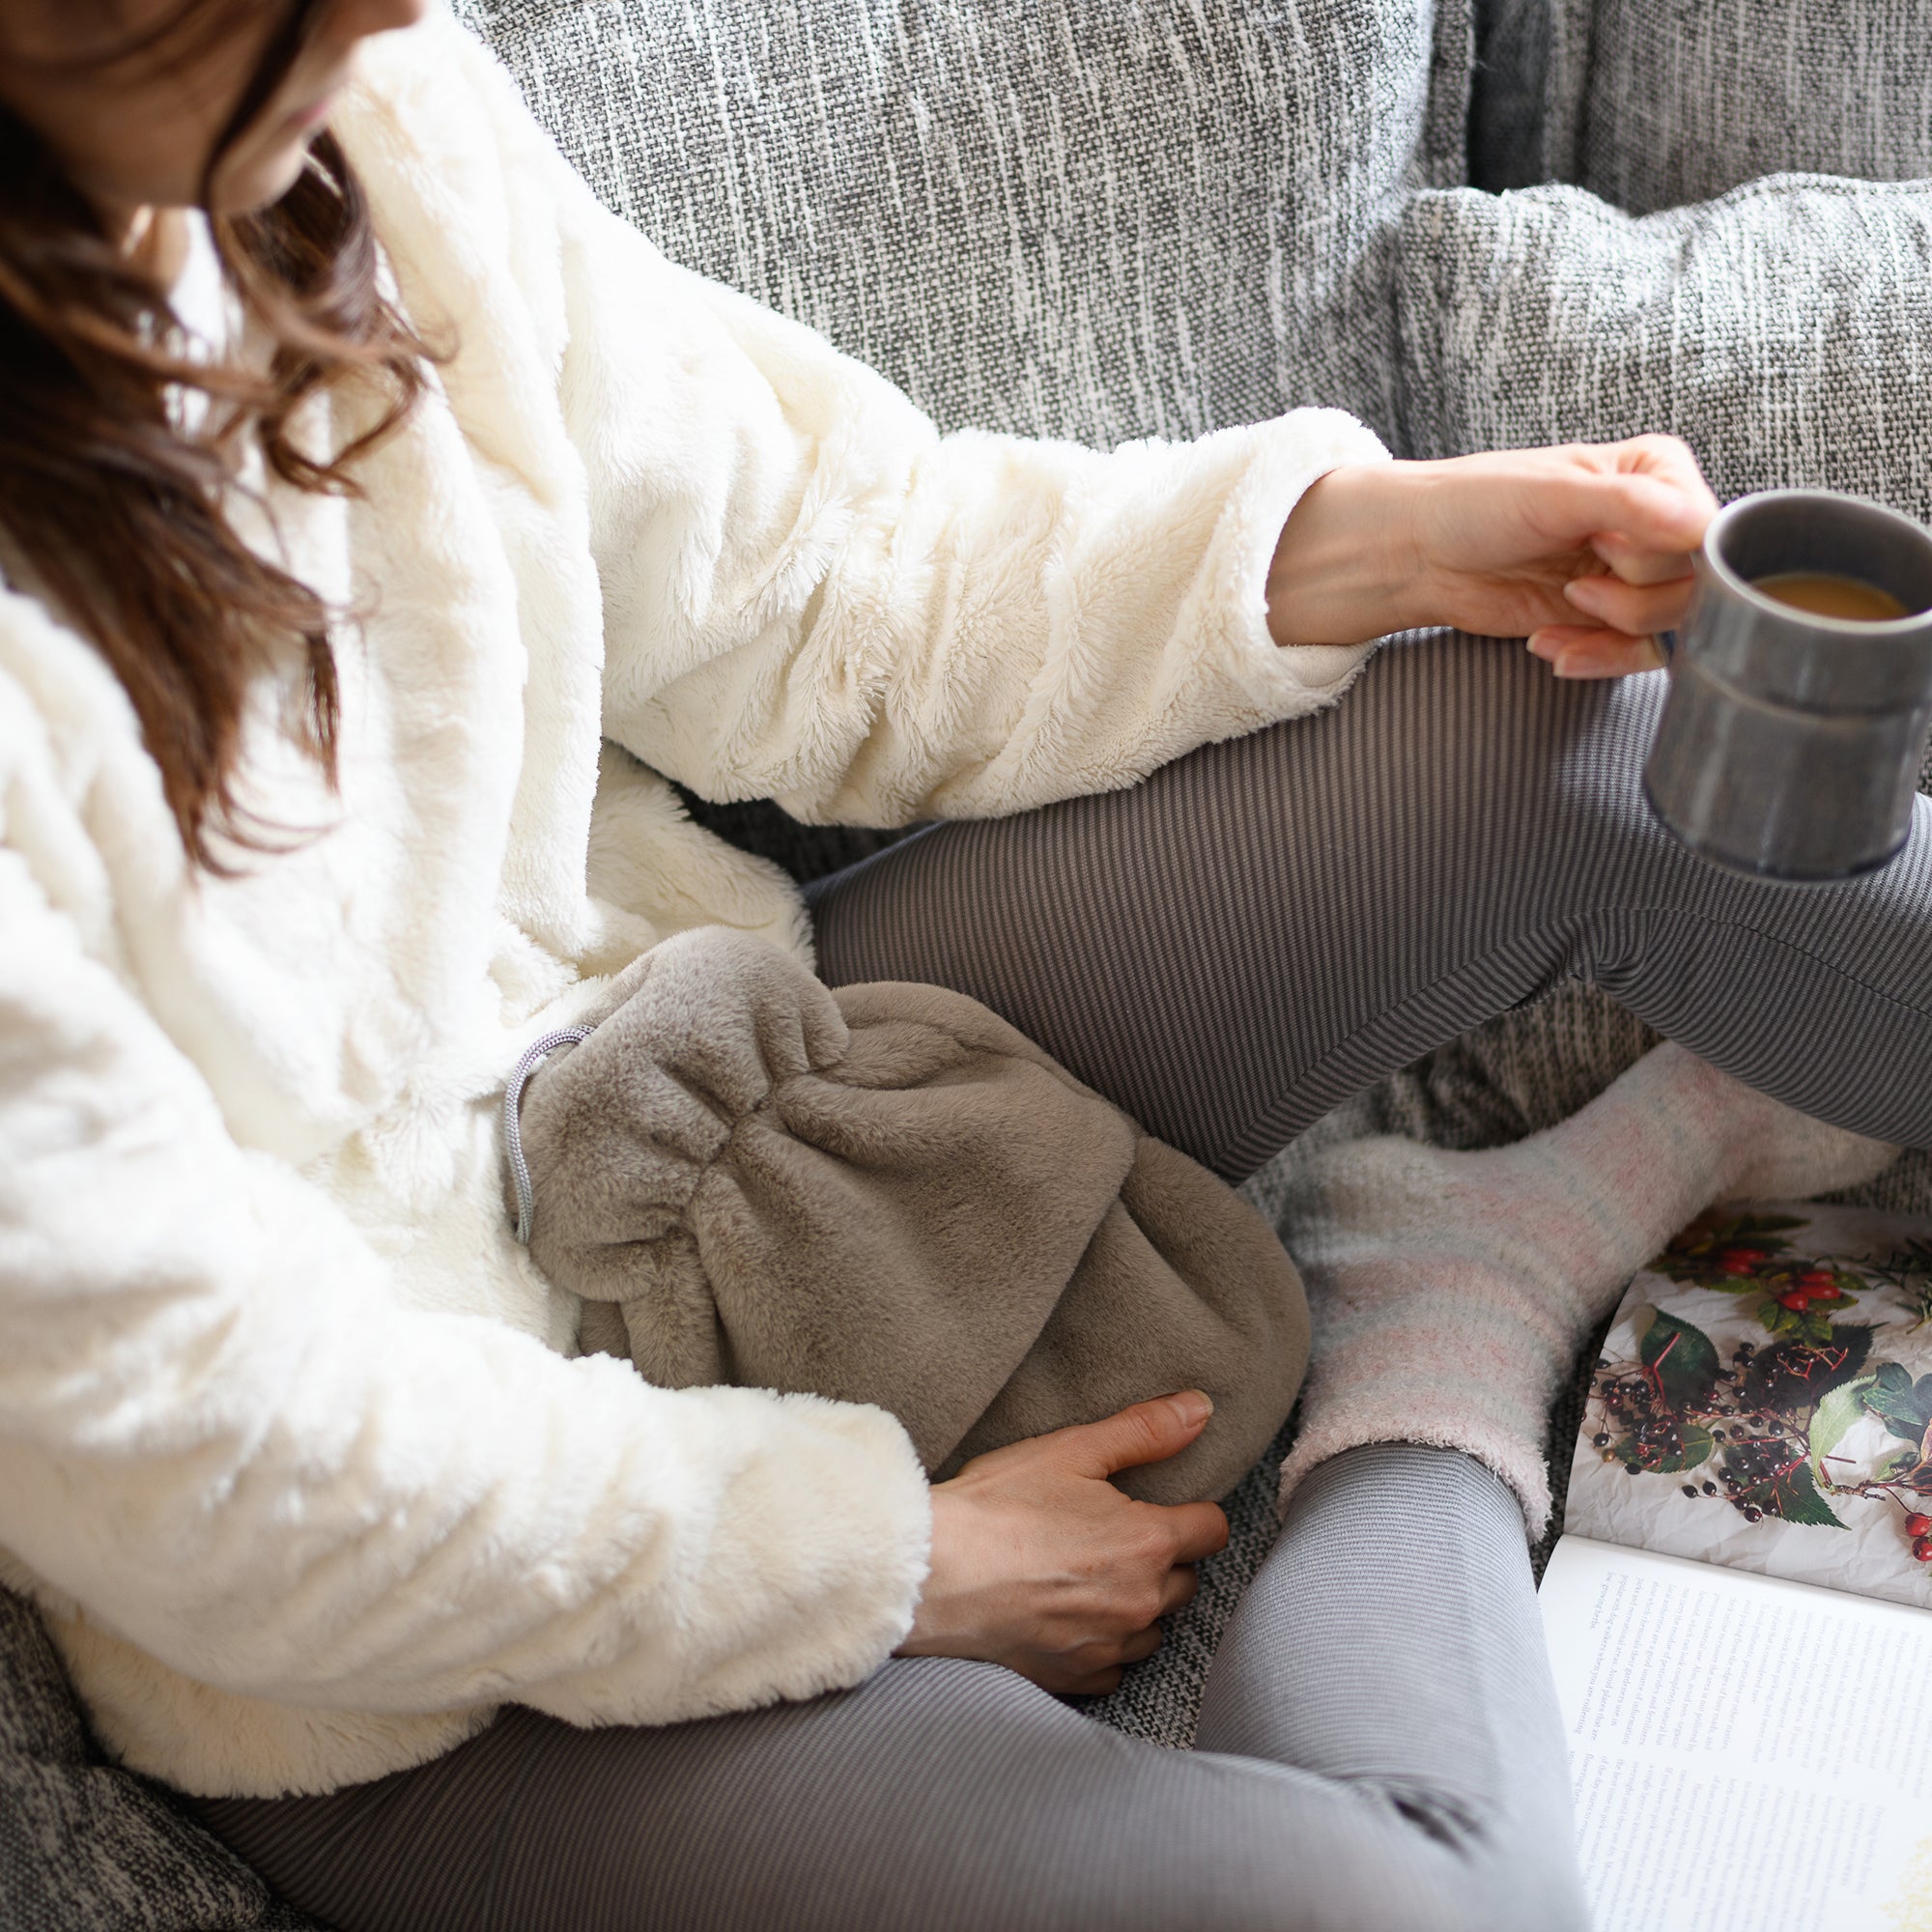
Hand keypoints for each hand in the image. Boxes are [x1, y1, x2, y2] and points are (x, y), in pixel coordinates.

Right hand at [898, 1393, 1229, 1695]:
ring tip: (1091, 1579)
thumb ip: (1144, 1431)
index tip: (1165, 1507)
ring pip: (1152, 1629)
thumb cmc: (999, 1506)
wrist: (933, 1574)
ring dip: (1136, 1606)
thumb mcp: (1071, 1450)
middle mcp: (1140, 1601)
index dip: (1193, 1513)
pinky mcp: (1075, 1678)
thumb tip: (1201, 1409)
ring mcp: (1109, 1646)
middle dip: (1163, 1560)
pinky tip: (1069, 1618)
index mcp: (1148, 1542)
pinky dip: (1102, 1646)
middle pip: (1186, 1583)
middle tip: (1116, 1538)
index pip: (1211, 1530)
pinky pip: (1114, 1669)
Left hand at [1267, 436, 1719, 677]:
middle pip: (1695, 587)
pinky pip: (1634, 657)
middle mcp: (1655, 523)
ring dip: (1614, 633)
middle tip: (1575, 582)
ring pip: (1671, 628)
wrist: (1420, 554)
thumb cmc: (1475, 504)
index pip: (1706, 532)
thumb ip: (1631, 507)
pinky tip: (1551, 646)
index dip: (1656, 555)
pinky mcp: (1606, 620)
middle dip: (1632, 598)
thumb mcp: (1553, 494)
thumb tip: (1701, 527)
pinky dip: (1596, 659)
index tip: (1599, 546)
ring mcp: (1633, 575)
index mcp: (1658, 473)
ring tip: (1563, 609)